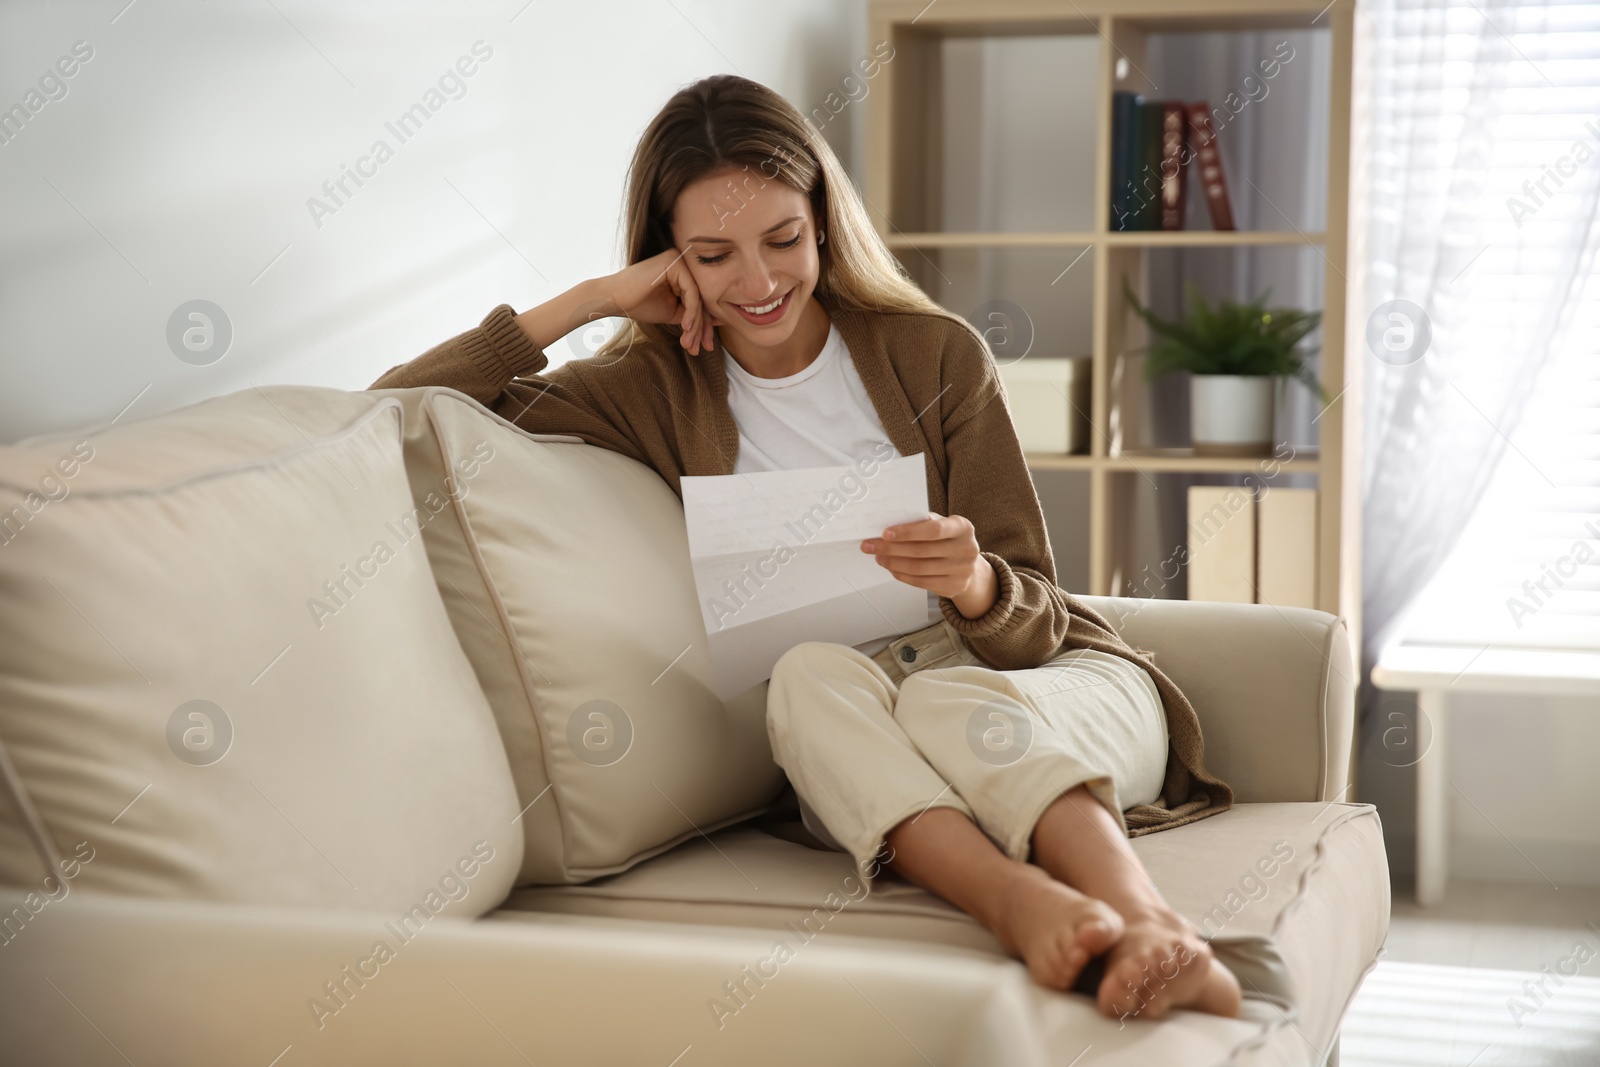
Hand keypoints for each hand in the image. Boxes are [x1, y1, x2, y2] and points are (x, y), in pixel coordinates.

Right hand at [599, 247, 717, 355]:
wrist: (614, 299)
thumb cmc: (641, 305)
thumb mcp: (675, 313)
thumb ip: (695, 314)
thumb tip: (721, 319)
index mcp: (684, 273)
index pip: (701, 301)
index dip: (705, 326)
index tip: (705, 346)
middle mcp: (684, 262)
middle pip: (702, 299)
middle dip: (703, 328)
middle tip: (702, 348)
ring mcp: (680, 260)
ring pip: (699, 298)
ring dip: (696, 325)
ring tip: (689, 343)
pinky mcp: (674, 262)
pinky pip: (691, 292)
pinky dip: (691, 312)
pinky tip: (686, 328)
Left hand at [860, 512, 998, 617]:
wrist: (968, 565)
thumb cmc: (948, 540)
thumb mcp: (942, 525)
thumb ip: (922, 522)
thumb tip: (890, 523)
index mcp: (963, 527)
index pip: (933, 530)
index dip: (907, 532)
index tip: (885, 533)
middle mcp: (966, 549)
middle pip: (921, 550)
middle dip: (891, 548)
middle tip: (871, 545)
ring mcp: (961, 570)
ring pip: (918, 568)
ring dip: (893, 562)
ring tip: (879, 557)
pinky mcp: (953, 586)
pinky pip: (921, 582)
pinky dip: (902, 575)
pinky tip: (892, 568)